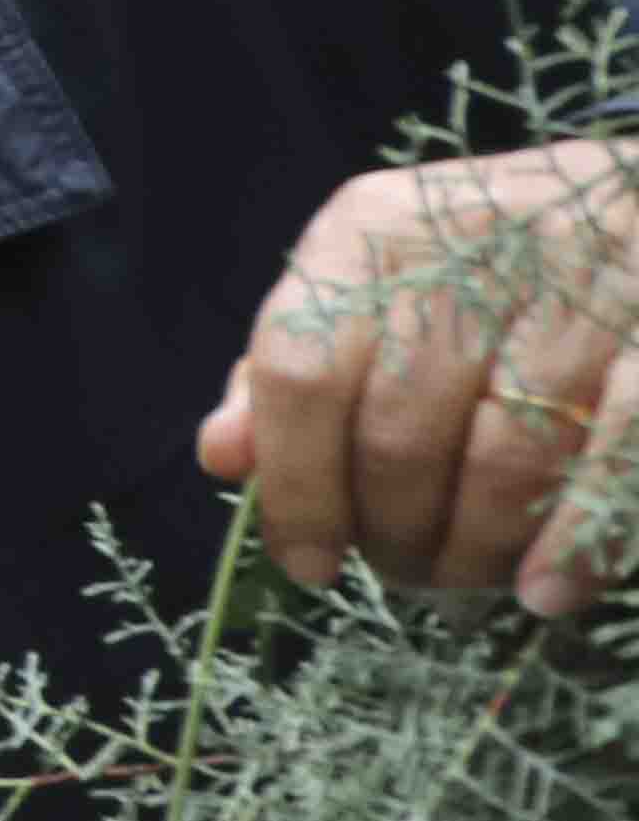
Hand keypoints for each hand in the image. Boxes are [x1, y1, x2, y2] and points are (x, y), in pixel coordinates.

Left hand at [203, 141, 638, 615]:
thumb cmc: (484, 263)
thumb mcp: (368, 288)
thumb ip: (291, 372)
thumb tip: (222, 456)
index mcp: (369, 231)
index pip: (300, 372)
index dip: (295, 486)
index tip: (308, 561)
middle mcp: (468, 246)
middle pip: (399, 429)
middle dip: (396, 530)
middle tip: (405, 571)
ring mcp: (579, 283)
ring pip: (503, 455)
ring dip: (478, 545)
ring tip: (467, 578)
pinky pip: (615, 451)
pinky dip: (574, 538)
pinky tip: (546, 590)